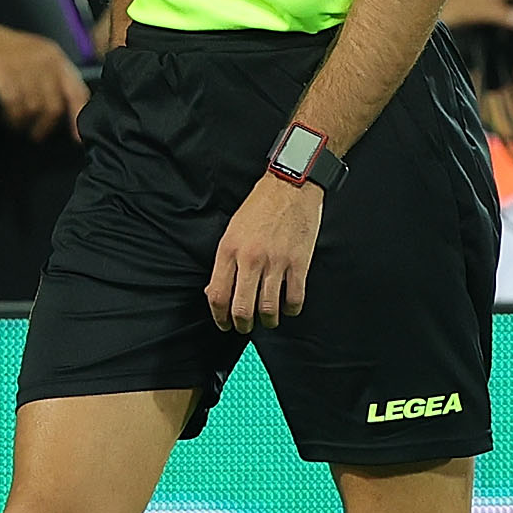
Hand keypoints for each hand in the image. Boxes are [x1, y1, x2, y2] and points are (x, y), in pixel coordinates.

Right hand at [0, 23, 89, 139]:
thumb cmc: (10, 55)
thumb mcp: (38, 61)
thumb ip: (55, 82)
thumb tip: (70, 114)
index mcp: (56, 59)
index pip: (76, 92)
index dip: (77, 118)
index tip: (76, 138)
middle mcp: (44, 60)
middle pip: (53, 106)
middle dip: (44, 126)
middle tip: (36, 134)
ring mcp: (24, 63)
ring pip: (33, 107)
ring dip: (24, 122)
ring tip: (17, 123)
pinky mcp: (3, 69)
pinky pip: (14, 102)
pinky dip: (11, 115)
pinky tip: (7, 117)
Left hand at [206, 172, 324, 332]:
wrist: (291, 185)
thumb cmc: (260, 207)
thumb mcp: (232, 231)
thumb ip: (224, 263)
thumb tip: (214, 292)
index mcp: (229, 250)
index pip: (217, 295)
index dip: (219, 317)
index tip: (224, 324)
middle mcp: (250, 258)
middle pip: (241, 308)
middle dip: (242, 325)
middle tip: (245, 327)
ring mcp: (276, 261)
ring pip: (268, 308)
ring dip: (268, 321)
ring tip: (268, 320)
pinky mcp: (299, 262)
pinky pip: (294, 298)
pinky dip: (291, 310)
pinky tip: (288, 308)